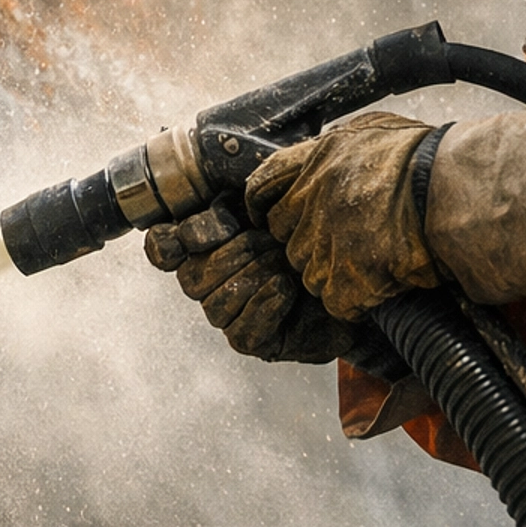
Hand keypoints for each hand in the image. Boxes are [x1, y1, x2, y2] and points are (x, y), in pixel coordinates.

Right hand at [145, 199, 360, 362]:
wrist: (361, 274)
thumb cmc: (320, 231)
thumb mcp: (286, 194)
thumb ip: (252, 185)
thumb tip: (223, 191)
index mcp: (211, 242)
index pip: (164, 248)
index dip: (173, 240)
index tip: (211, 227)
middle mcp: (213, 280)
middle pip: (190, 277)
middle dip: (232, 254)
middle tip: (269, 240)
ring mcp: (232, 312)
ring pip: (213, 305)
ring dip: (250, 278)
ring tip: (284, 264)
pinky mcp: (257, 341)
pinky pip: (240, 332)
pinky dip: (262, 306)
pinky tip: (284, 288)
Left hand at [246, 111, 435, 320]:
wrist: (456, 190)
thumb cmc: (431, 158)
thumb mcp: (377, 128)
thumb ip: (345, 145)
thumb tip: (337, 153)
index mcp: (318, 159)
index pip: (264, 184)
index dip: (268, 204)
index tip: (276, 215)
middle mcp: (313, 199)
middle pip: (288, 237)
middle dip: (312, 243)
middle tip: (346, 243)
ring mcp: (327, 241)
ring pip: (310, 273)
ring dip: (336, 275)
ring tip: (372, 265)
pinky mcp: (348, 278)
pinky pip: (337, 301)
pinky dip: (356, 301)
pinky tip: (380, 289)